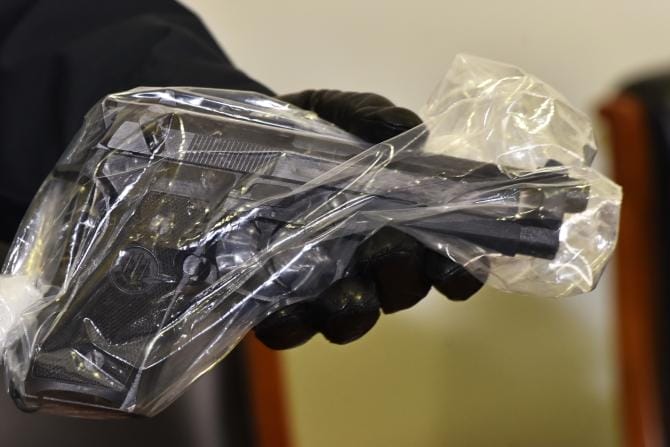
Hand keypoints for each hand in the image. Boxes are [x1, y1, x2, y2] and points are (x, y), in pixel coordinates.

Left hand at [254, 90, 483, 348]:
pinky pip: (287, 328)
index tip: (463, 259)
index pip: (443, 259)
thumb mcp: (339, 113)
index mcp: (399, 225)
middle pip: (403, 290)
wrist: (238, 142)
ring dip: (354, 310)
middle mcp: (369, 265)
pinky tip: (285, 307)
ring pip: (352, 317)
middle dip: (403, 276)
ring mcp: (323, 287)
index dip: (461, 268)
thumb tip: (410, 130)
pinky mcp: (274, 301)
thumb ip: (372, 117)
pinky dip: (291, 324)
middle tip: (389, 248)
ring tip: (343, 292)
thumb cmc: (306, 132)